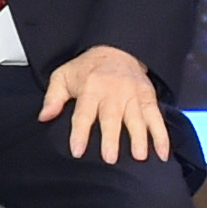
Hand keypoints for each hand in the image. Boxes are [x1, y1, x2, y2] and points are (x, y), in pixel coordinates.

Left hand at [40, 43, 167, 163]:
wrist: (117, 49)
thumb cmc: (87, 69)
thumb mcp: (64, 75)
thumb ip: (53, 97)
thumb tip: (44, 117)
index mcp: (90, 88)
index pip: (83, 113)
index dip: (80, 132)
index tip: (78, 151)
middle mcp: (113, 93)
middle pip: (112, 117)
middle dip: (111, 137)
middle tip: (110, 158)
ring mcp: (132, 96)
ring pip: (137, 118)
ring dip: (139, 138)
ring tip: (140, 156)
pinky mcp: (148, 98)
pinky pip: (156, 118)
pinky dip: (161, 135)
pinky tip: (162, 153)